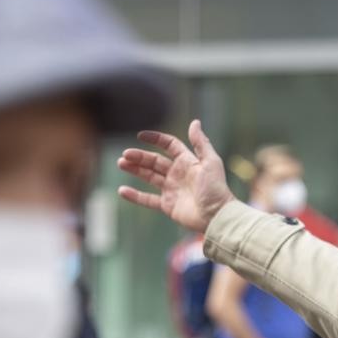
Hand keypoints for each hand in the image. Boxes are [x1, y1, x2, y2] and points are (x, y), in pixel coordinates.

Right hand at [117, 119, 235, 233]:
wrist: (216, 216)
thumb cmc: (215, 188)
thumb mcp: (210, 162)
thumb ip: (201, 142)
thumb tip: (195, 122)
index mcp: (187, 162)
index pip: (169, 145)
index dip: (155, 139)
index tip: (140, 136)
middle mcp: (178, 174)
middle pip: (154, 161)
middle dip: (139, 157)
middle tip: (125, 155)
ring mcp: (171, 190)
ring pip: (149, 177)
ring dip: (135, 170)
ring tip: (121, 164)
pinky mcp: (168, 206)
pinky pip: (148, 200)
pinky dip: (135, 196)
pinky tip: (122, 190)